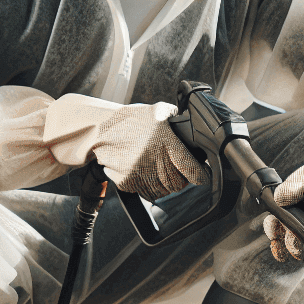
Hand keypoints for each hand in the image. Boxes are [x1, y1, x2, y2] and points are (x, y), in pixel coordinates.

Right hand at [45, 98, 207, 199]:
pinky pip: (147, 193)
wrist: (100, 129)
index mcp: (165, 140)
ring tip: (160, 171)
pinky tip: (146, 173)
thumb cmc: (132, 119)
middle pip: (178, 184)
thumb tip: (194, 130)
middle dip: (182, 180)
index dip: (200, 175)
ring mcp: (138, 172)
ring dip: (166, 185)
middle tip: (179, 172)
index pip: (190, 167)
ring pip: (163, 191)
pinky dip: (150, 187)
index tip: (202, 176)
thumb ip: (177, 120)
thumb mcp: (158, 111)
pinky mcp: (126, 182)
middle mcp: (152, 157)